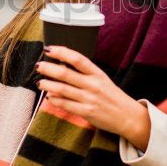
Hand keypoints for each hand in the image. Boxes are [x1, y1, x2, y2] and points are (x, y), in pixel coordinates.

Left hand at [35, 45, 150, 150]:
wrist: (128, 116)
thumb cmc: (112, 96)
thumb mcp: (102, 80)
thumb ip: (85, 73)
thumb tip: (63, 65)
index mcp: (97, 74)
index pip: (77, 59)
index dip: (61, 52)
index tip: (49, 49)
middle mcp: (93, 85)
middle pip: (65, 73)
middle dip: (48, 68)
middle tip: (38, 65)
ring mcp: (89, 99)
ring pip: (62, 89)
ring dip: (48, 84)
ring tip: (40, 82)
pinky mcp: (87, 112)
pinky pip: (66, 105)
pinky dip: (55, 100)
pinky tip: (49, 96)